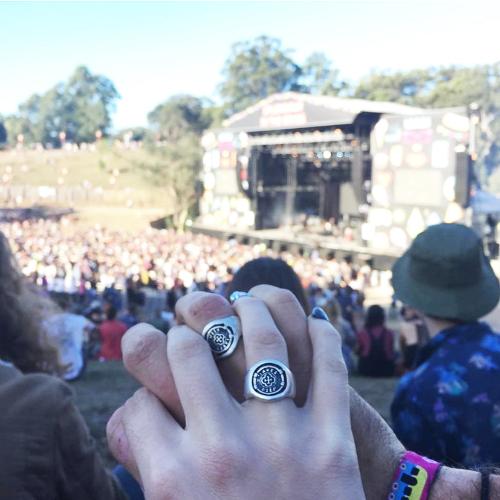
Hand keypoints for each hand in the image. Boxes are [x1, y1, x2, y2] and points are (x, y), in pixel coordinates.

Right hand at [108, 295, 364, 498]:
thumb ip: (152, 477)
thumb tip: (141, 425)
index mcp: (173, 481)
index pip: (138, 406)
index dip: (142, 398)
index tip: (154, 397)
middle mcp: (223, 450)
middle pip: (187, 353)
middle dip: (180, 338)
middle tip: (188, 336)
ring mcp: (284, 441)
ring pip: (260, 342)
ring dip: (248, 313)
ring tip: (243, 303)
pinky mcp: (334, 442)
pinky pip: (330, 368)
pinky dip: (323, 337)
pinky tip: (313, 321)